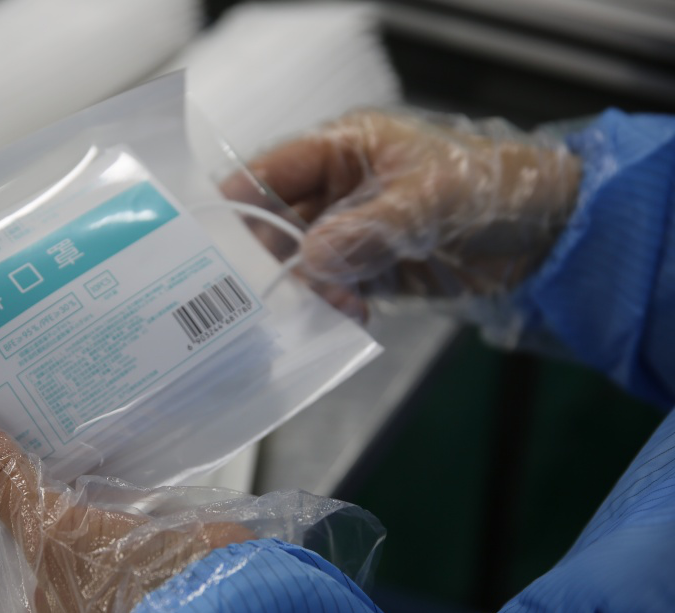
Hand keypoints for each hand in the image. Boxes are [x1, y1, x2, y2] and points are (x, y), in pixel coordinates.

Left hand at [0, 406, 254, 612]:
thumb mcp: (48, 532)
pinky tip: (73, 445)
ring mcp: (105, 591)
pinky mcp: (140, 561)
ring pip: (63, 532)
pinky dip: (89, 489)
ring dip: (47, 490)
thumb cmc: (122, 590)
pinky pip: (102, 520)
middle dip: (3, 503)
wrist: (219, 594)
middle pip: (19, 552)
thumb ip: (0, 483)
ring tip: (13, 431)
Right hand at [231, 110, 581, 308]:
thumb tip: (309, 259)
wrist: (547, 234)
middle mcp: (338, 190)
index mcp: (345, 148)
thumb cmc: (491, 188)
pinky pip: (331, 290)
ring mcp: (351, 233)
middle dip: (271, 258)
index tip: (213, 239)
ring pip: (301, 264)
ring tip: (329, 305)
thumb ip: (367, 229)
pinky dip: (333, 307)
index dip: (239, 200)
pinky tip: (349, 316)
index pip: (273, 169)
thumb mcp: (429, 200)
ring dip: (306, 289)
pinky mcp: (368, 270)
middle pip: (277, 223)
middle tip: (263, 292)